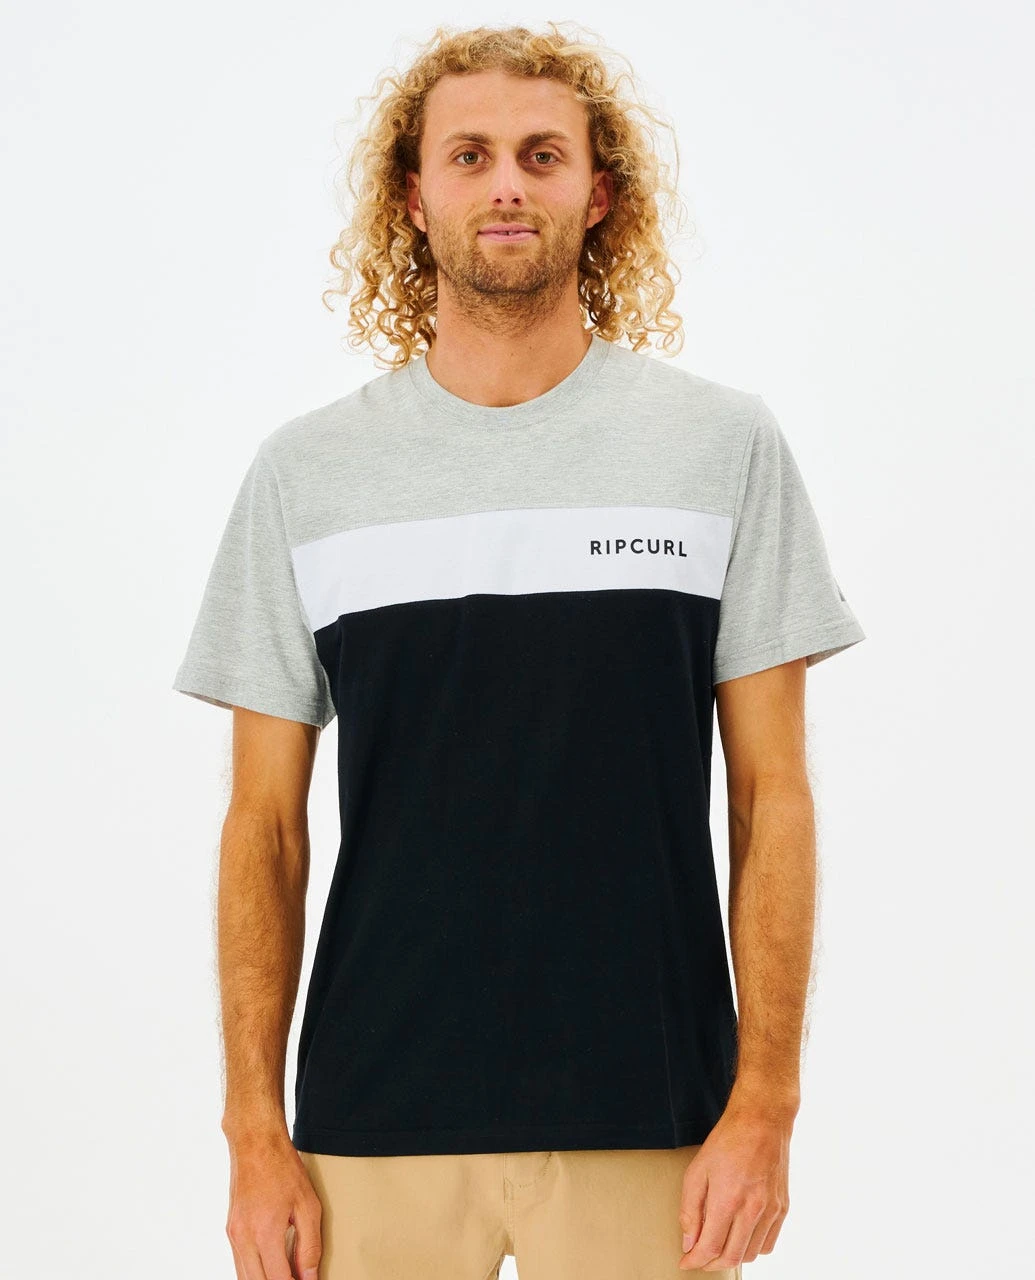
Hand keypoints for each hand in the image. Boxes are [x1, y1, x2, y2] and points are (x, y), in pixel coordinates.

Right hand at [225, 1129, 322, 1279]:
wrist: (255, 1143)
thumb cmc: (283, 1168)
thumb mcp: (308, 1205)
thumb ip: (309, 1246)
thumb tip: (310, 1278)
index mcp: (264, 1233)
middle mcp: (243, 1239)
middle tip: (298, 1279)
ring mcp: (233, 1236)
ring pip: (245, 1278)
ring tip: (287, 1273)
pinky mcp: (230, 1231)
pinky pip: (240, 1264)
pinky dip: (255, 1272)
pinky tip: (271, 1267)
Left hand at [677, 1097, 791, 1270]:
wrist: (762, 1120)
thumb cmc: (727, 1141)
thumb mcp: (697, 1169)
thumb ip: (690, 1209)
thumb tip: (689, 1241)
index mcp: (728, 1199)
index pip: (710, 1248)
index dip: (695, 1261)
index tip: (685, 1262)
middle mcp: (753, 1210)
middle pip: (731, 1257)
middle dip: (710, 1263)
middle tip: (698, 1257)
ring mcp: (771, 1210)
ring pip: (750, 1254)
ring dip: (731, 1256)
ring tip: (717, 1245)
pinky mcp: (782, 1208)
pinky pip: (767, 1243)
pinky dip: (752, 1248)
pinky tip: (740, 1236)